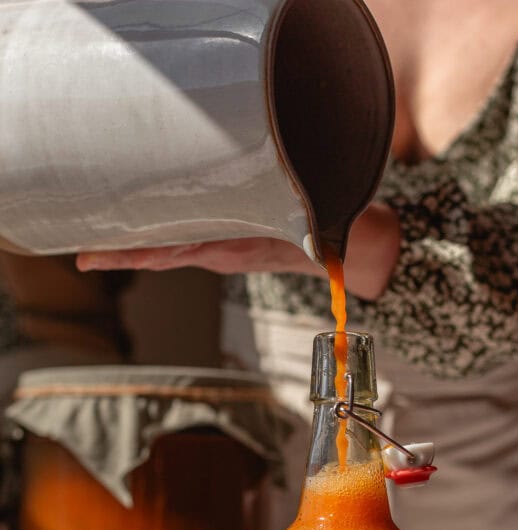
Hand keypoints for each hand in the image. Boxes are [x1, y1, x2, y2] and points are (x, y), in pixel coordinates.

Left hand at [76, 203, 400, 300]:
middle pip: (165, 247)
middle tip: (84, 256)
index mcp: (243, 247)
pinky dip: (155, 232)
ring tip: (90, 248)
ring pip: (170, 240)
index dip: (145, 251)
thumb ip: (352, 252)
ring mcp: (223, 236)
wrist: (344, 238)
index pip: (184, 249)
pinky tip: (129, 230)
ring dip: (132, 243)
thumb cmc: (337, 237)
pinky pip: (185, 230)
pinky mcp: (226, 228)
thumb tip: (381, 260)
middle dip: (125, 250)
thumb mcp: (341, 245)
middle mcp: (226, 243)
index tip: (107, 256)